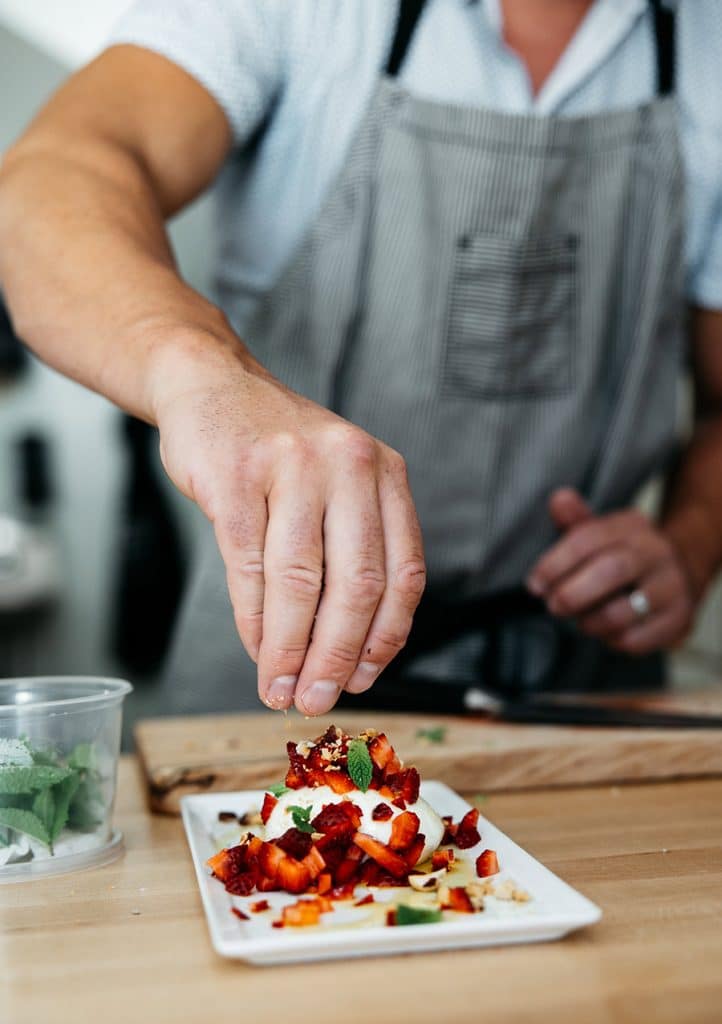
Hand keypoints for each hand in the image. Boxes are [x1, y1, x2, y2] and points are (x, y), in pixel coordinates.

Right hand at [152, 334, 425, 714]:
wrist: (212, 386)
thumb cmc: (280, 452)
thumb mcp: (338, 481)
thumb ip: (354, 550)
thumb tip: (350, 655)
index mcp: (384, 472)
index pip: (404, 572)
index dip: (386, 638)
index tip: (363, 679)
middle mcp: (348, 464)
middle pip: (357, 586)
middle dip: (337, 657)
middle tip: (319, 700)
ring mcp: (292, 466)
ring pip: (300, 584)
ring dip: (290, 651)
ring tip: (281, 689)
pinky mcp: (236, 477)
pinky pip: (248, 568)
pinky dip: (254, 622)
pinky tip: (256, 649)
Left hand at [526, 488, 695, 653]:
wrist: (677, 576)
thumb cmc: (622, 556)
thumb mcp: (600, 533)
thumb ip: (576, 520)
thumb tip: (558, 498)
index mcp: (632, 525)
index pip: (588, 539)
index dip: (555, 563)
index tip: (535, 585)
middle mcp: (657, 552)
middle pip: (611, 571)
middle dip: (572, 594)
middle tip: (553, 606)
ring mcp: (672, 586)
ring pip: (621, 613)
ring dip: (589, 622)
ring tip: (580, 620)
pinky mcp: (679, 619)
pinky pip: (634, 639)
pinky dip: (610, 639)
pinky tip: (606, 631)